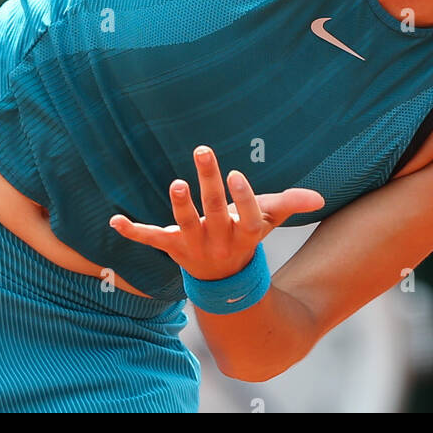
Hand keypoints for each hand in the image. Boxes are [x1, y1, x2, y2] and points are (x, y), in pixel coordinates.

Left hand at [109, 144, 324, 280]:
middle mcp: (219, 240)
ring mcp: (193, 245)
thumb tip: (319, 197)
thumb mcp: (267, 222)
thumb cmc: (245, 236)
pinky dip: (132, 231)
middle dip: (209, 183)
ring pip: (184, 225)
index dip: (243, 197)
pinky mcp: (171, 246)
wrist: (222, 281)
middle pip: (214, 211)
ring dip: (179, 206)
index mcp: (244, 234)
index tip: (236, 174)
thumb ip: (289, 205)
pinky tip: (114, 219)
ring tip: (176, 183)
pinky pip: (150, 238)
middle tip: (204, 151)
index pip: (248, 216)